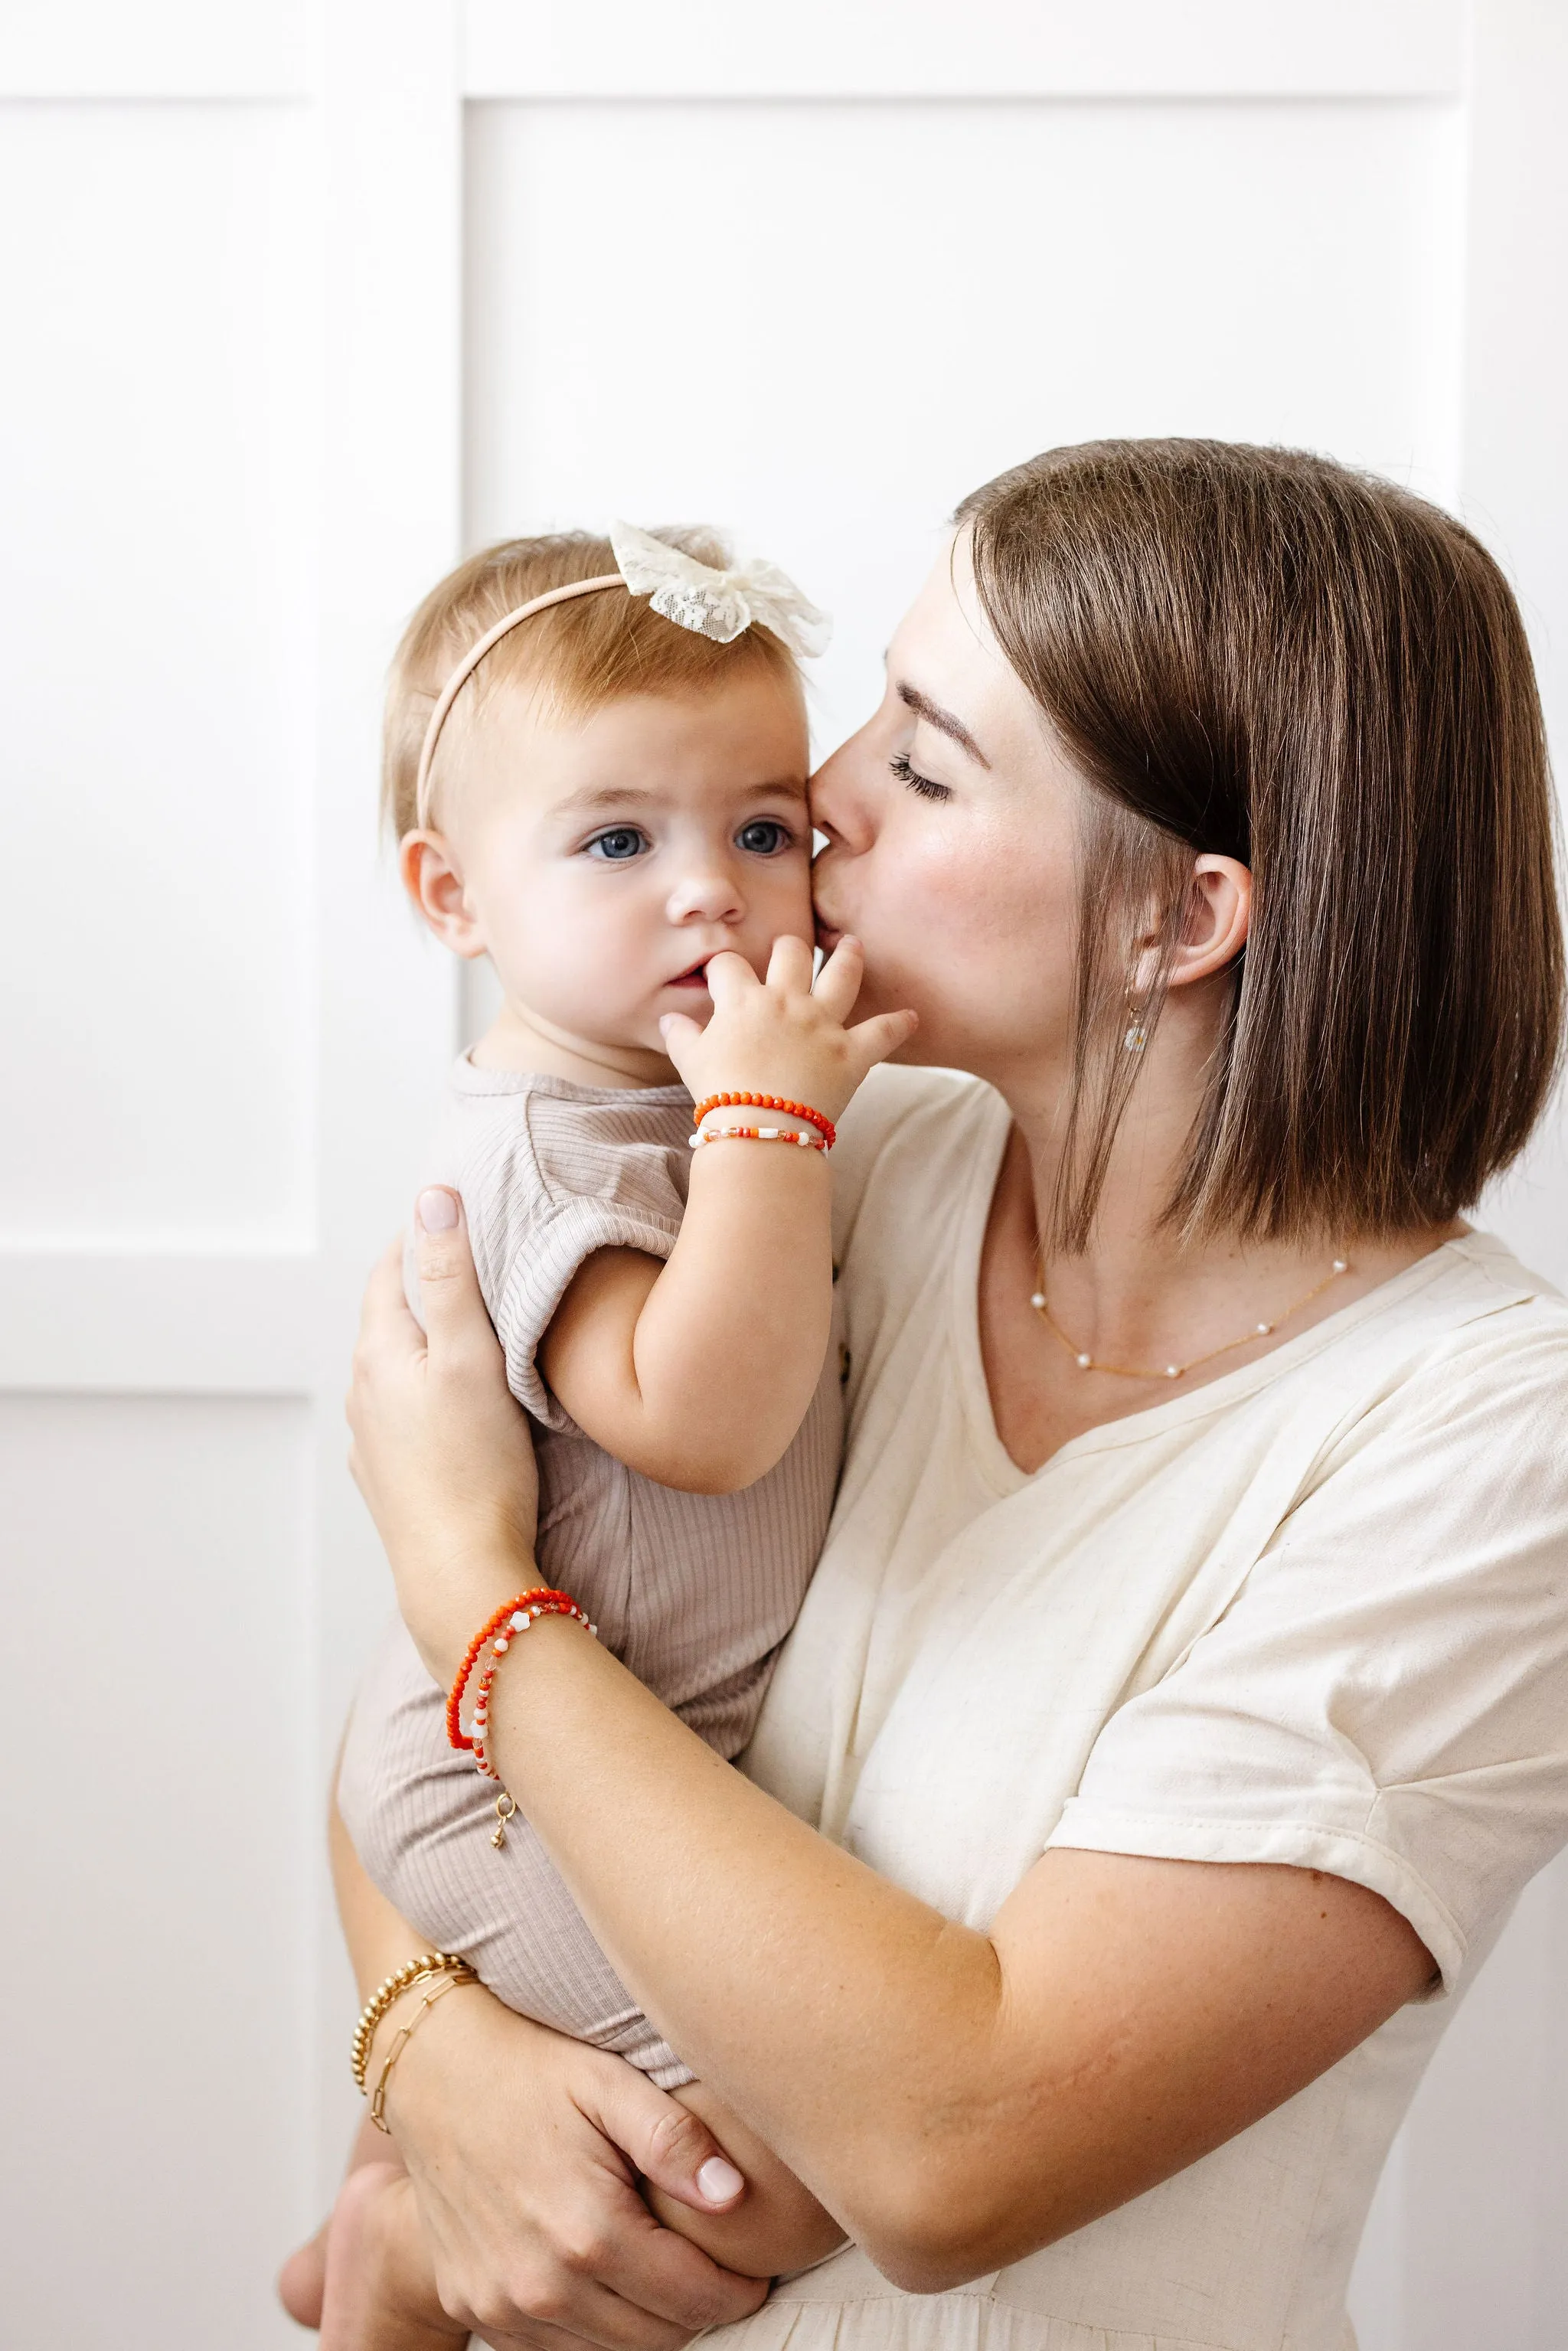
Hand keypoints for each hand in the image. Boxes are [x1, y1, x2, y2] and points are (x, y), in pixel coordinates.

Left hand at [347, 1189, 539, 1687]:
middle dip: (428, 1290)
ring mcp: (373, 1444)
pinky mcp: (394, 1484)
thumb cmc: (475, 1467)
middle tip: (477, 1266)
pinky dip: (433, 1399)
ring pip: (399, 1374)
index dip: (421, 1237)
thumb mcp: (470, 1356)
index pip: (389, 1272)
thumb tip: (430, 1198)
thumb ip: (451, 1277)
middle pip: (392, 1321)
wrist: (463, 1577)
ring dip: (430, 1349)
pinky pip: (409, 1421)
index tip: (455, 1214)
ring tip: (478, 1336)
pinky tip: (464, 1413)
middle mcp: (363, 1396)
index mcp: (378, 1355)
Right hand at [386, 1987, 769, 2350]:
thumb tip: (735, 2195)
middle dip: (700, 2312)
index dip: (739, 2292)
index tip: (757, 2270)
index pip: (695, 2299)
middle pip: (658, 2339)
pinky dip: (591, 2329)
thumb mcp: (610, 2082)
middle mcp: (542, 2284)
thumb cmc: (531, 2068)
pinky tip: (607, 2282)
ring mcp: (501, 2304)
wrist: (433, 2072)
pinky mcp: (473, 2307)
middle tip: (719, 2272)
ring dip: (647, 2326)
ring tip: (668, 2274)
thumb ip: (675, 2141)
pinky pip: (554, 2350)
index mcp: (588, 2230)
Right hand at [660, 934, 915, 1124]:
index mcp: (744, 1000)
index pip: (729, 965)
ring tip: (853, 945)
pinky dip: (900, 1024)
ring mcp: (822, 1023)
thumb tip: (668, 1019)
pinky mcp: (852, 1052)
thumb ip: (681, 1034)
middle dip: (790, 947)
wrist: (760, 1128)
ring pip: (842, 973)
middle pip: (791, 953)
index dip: (723, 966)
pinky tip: (913, 1017)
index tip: (722, 973)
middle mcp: (786, 1000)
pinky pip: (883, 1032)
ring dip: (849, 956)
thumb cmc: (720, 1095)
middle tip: (794, 949)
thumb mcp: (691, 1061)